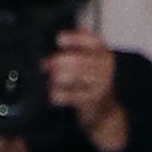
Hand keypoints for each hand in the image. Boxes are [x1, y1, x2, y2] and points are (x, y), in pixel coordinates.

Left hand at [46, 27, 128, 151]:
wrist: (105, 113)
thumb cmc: (94, 85)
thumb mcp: (92, 64)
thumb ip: (80, 48)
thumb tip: (58, 37)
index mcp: (105, 54)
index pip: (90, 40)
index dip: (73, 38)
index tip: (59, 41)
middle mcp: (106, 68)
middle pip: (76, 59)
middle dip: (56, 61)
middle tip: (45, 65)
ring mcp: (101, 85)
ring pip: (71, 76)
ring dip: (55, 78)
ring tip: (50, 80)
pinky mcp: (93, 101)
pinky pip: (69, 95)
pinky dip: (57, 94)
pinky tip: (53, 95)